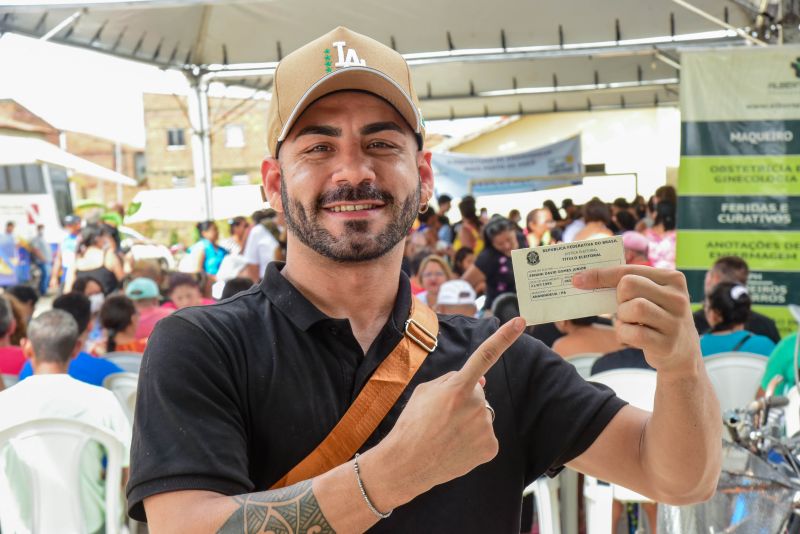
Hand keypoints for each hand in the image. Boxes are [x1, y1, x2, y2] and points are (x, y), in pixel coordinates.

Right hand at [381, 317, 525, 493]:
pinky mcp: (491, 447)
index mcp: (458, 387)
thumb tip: (482, 380)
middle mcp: (476, 405)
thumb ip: (453, 379)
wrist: (408, 463)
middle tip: (442, 417)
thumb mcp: (425, 391)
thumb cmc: (413, 424)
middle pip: (478, 393)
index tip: (521, 322)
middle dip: (465, 400)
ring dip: (469, 420)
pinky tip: (457, 446)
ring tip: (447, 433)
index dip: (504, 337)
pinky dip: (474, 439)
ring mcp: (486, 427)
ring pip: (482, 414)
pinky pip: (486, 435)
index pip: (485, 356)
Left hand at [573, 265, 699, 374]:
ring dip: (622, 317)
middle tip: (624, 308)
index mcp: (672, 278)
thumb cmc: (656, 318)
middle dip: (619, 298)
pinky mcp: (667, 344)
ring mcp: (675, 322)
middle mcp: (678, 298)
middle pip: (629, 285)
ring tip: (630, 323)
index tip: (578, 279)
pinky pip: (633, 333)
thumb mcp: (651, 296)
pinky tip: (630, 336)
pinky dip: (624, 334)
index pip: (629, 270)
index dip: (601, 275)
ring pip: (634, 308)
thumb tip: (584, 279)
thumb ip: (628, 284)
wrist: (682, 353)